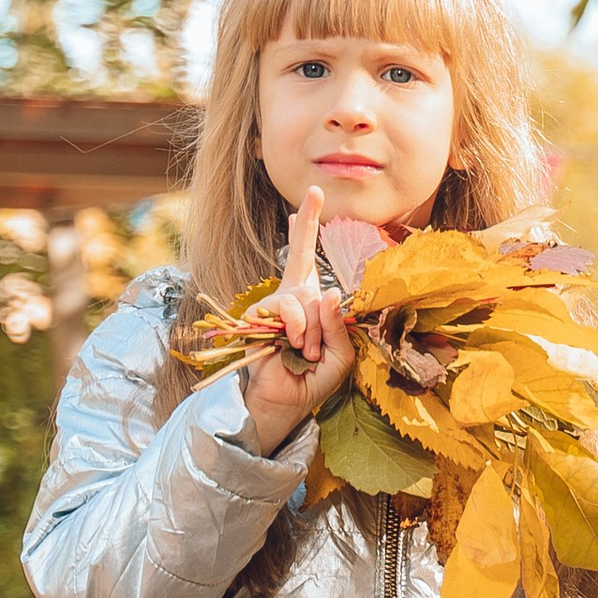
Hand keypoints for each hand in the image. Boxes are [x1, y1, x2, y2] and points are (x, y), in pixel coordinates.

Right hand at [240, 191, 356, 449]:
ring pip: (303, 300)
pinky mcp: (258, 317)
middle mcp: (292, 298)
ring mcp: (274, 306)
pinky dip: (297, 331)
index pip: (310, 259)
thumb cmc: (313, 378)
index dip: (308, 226)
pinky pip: (286, 311)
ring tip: (307, 352)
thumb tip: (328, 292)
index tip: (312, 195)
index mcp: (311, 301)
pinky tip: (293, 347)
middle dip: (312, 250)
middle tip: (314, 237)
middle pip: (303, 263)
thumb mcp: (340, 354)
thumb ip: (337, 326)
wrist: (285, 401)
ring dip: (312, 330)